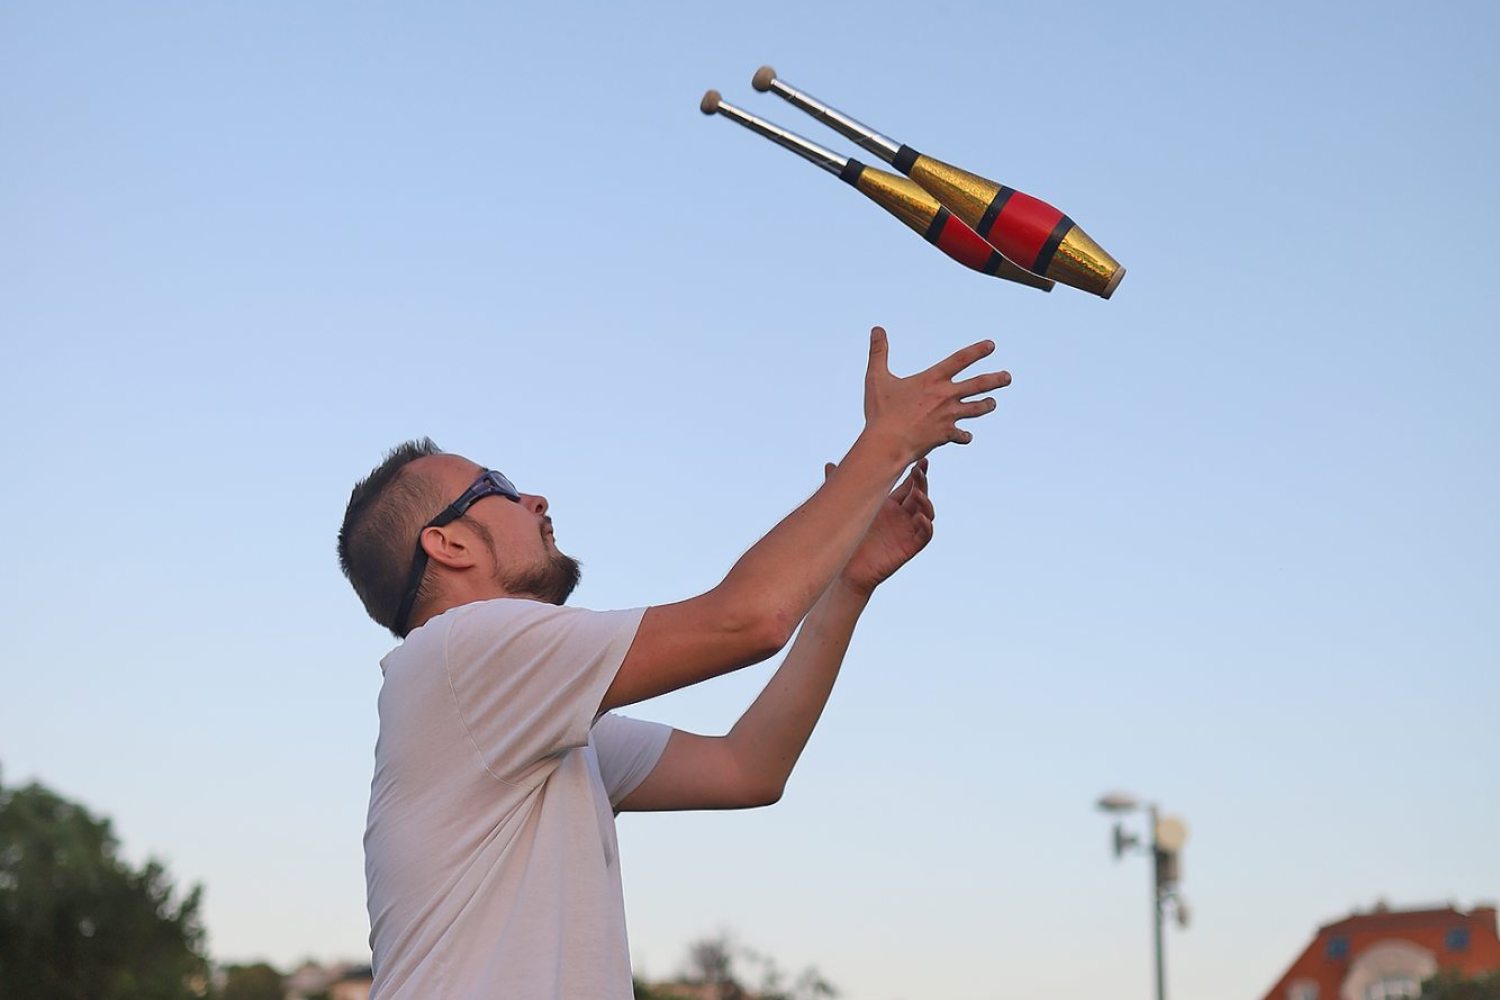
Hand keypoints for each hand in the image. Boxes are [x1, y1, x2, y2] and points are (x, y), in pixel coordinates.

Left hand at [833, 458, 934, 596]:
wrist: (845, 568)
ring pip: (926, 512)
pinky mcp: (909, 547)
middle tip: (918, 471)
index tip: (918, 459)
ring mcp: (907, 531)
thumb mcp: (845, 508)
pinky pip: (924, 535)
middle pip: (919, 494)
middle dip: (922, 481)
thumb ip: (839, 486)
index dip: (916, 472)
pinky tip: (920, 517)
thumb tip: (829, 465)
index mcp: (890, 503)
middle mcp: (901, 515)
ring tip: (919, 493)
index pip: (909, 484)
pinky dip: (926, 525)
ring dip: (926, 502)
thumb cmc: (847, 538)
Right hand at [863, 326, 1010, 461]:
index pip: (960, 359)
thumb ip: (878, 352)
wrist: (888, 444)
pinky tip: (966, 436)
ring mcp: (949, 416)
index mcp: (932, 379)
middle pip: (979, 385)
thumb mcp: (876, 378)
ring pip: (976, 409)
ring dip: (986, 405)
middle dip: (996, 380)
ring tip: (992, 403)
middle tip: (1008, 377)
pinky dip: (964, 436)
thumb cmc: (881, 412)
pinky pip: (961, 435)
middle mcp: (946, 396)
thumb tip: (876, 329)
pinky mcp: (946, 435)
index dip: (977, 351)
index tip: (991, 345)